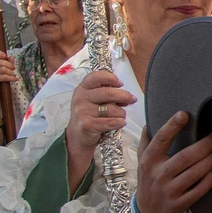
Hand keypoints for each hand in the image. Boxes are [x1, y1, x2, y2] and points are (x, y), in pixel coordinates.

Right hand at [0, 49, 15, 126]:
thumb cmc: (0, 81)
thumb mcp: (4, 70)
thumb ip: (7, 63)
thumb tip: (11, 56)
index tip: (5, 56)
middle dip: (8, 64)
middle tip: (13, 68)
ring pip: (1, 68)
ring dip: (10, 72)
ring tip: (13, 75)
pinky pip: (3, 76)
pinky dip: (11, 78)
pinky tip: (15, 79)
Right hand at [65, 69, 134, 188]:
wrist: (79, 136)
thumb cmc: (92, 115)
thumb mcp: (95, 100)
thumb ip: (107, 93)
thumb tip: (128, 95)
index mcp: (83, 88)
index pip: (96, 76)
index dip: (111, 78)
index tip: (120, 84)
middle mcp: (80, 98)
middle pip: (109, 93)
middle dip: (125, 96)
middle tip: (132, 99)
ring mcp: (82, 111)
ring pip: (112, 109)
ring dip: (121, 114)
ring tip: (119, 117)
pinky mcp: (86, 124)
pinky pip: (110, 121)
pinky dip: (119, 123)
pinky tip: (120, 123)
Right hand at [135, 112, 211, 212]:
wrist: (147, 211)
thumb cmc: (149, 179)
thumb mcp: (143, 160)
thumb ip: (147, 141)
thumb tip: (150, 120)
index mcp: (149, 160)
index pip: (160, 141)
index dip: (172, 127)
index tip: (184, 114)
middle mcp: (158, 175)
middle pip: (185, 157)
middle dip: (205, 145)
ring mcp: (169, 190)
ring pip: (194, 173)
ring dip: (211, 159)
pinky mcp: (179, 203)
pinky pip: (198, 190)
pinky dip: (210, 178)